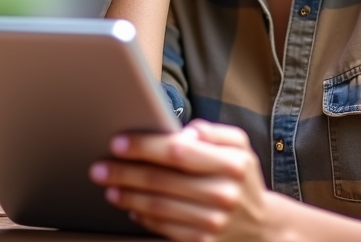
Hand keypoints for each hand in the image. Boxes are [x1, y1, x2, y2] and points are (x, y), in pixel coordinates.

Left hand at [90, 120, 271, 241]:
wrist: (261, 226)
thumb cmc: (240, 177)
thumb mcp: (238, 146)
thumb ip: (212, 132)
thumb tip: (184, 132)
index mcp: (232, 164)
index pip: (178, 152)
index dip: (144, 147)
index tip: (118, 143)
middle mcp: (223, 194)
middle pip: (161, 180)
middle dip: (124, 172)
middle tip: (99, 167)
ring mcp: (213, 222)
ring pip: (158, 206)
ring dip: (127, 196)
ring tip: (108, 186)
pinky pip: (163, 228)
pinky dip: (142, 216)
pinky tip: (129, 206)